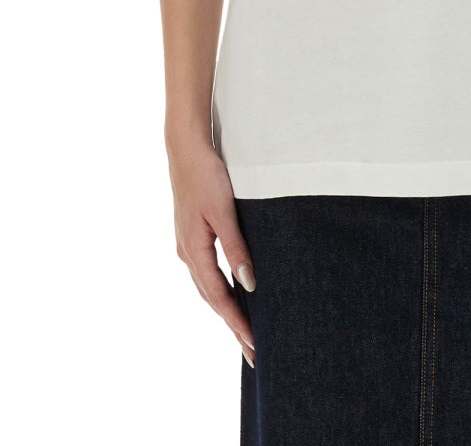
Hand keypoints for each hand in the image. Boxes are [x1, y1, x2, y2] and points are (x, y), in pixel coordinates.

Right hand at [167, 133, 257, 367]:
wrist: (186, 148)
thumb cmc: (206, 176)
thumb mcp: (224, 211)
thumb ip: (237, 247)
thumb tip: (249, 284)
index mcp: (194, 251)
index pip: (218, 298)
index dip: (237, 322)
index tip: (253, 344)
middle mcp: (188, 254)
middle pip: (212, 299)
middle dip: (233, 326)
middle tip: (253, 352)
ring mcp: (188, 246)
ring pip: (209, 287)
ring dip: (227, 310)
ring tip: (246, 332)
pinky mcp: (193, 236)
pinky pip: (208, 272)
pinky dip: (221, 289)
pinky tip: (234, 293)